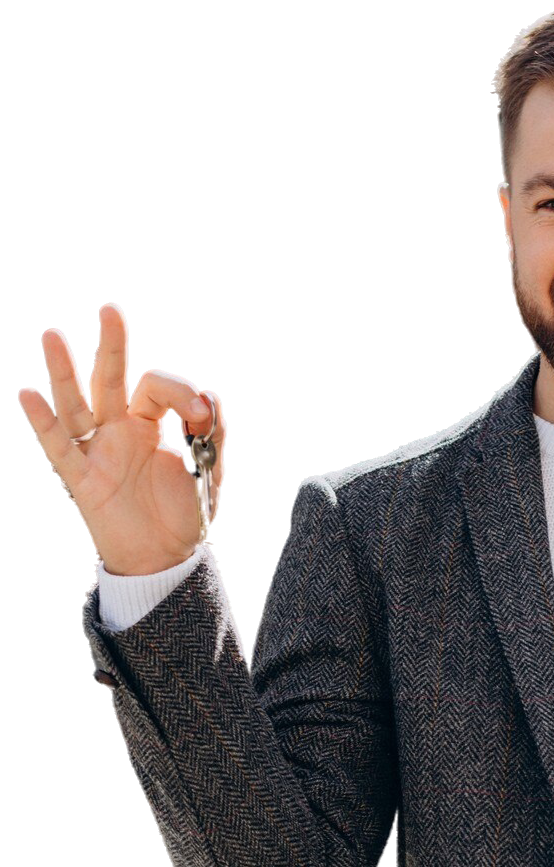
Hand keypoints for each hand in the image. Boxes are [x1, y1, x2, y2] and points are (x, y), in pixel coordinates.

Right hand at [18, 302, 226, 574]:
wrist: (166, 557)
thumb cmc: (181, 513)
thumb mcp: (207, 471)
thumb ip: (213, 434)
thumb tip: (209, 396)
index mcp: (147, 425)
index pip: (157, 388)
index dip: (182, 392)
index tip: (201, 416)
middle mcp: (118, 432)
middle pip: (109, 380)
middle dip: (111, 345)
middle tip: (111, 309)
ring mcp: (97, 453)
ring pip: (76, 404)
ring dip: (63, 371)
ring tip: (52, 335)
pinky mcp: (82, 479)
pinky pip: (58, 447)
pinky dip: (42, 422)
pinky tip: (28, 395)